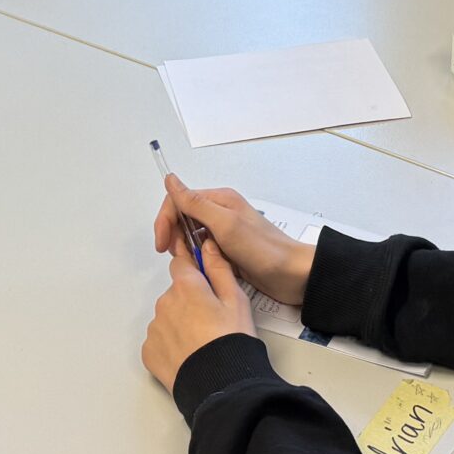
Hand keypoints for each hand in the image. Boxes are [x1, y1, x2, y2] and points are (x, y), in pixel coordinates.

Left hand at [141, 238, 257, 394]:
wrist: (220, 384)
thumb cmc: (232, 339)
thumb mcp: (236, 300)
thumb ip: (219, 268)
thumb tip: (208, 244)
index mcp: (185, 286)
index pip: (181, 263)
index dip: (192, 269)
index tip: (201, 278)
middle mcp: (164, 302)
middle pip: (176, 294)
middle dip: (190, 303)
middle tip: (212, 322)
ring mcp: (154, 328)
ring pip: (167, 317)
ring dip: (180, 324)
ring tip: (202, 343)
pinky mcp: (149, 351)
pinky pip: (159, 341)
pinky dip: (171, 345)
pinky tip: (189, 356)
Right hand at [152, 175, 314, 305]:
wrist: (292, 274)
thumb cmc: (262, 249)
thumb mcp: (225, 224)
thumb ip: (195, 203)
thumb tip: (170, 179)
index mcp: (219, 200)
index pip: (179, 201)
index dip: (165, 220)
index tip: (161, 244)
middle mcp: (220, 213)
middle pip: (182, 218)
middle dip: (173, 235)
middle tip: (174, 255)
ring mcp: (224, 232)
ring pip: (190, 236)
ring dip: (184, 248)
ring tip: (189, 263)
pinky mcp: (227, 250)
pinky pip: (202, 251)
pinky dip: (196, 259)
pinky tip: (200, 268)